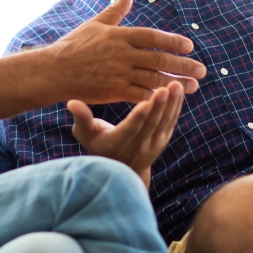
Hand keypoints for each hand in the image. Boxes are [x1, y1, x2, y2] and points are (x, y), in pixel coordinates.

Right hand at [47, 0, 205, 103]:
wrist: (55, 71)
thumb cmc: (74, 46)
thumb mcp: (96, 23)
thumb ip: (116, 9)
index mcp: (120, 36)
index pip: (152, 37)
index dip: (172, 41)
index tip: (189, 46)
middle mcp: (122, 54)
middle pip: (159, 59)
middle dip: (183, 65)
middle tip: (202, 70)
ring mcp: (118, 74)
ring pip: (153, 78)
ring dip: (176, 83)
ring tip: (194, 86)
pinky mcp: (114, 91)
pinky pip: (140, 94)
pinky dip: (157, 97)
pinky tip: (171, 99)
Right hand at [68, 81, 184, 186]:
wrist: (123, 168)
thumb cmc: (99, 146)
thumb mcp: (86, 135)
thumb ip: (81, 118)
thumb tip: (72, 102)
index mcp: (119, 142)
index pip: (131, 129)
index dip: (139, 117)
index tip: (145, 103)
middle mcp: (139, 145)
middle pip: (151, 123)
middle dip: (160, 105)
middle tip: (166, 87)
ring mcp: (153, 143)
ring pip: (165, 121)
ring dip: (172, 103)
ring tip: (176, 84)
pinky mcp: (163, 139)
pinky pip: (171, 121)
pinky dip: (176, 106)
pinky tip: (179, 90)